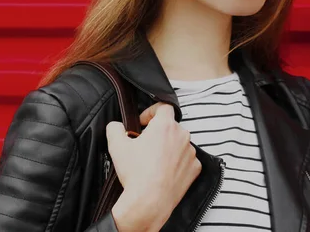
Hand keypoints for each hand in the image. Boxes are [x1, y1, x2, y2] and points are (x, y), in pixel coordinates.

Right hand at [107, 102, 200, 230]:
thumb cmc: (136, 174)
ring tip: (154, 160)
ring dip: (168, 147)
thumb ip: (114, 128)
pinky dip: (177, 162)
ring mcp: (190, 152)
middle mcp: (182, 136)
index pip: (163, 107)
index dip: (151, 112)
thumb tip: (116, 126)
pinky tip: (164, 171)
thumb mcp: (117, 146)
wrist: (149, 202)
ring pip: (179, 143)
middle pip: (170, 126)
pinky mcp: (195, 168)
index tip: (142, 123)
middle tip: (144, 144)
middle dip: (158, 132)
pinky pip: (186, 160)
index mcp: (165, 126)